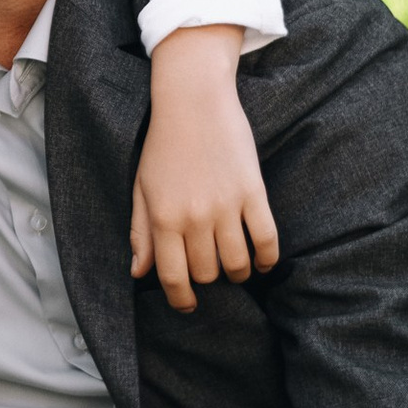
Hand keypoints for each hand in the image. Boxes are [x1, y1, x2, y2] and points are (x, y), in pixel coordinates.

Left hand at [131, 24, 280, 311]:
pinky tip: (262, 262)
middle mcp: (194, 217)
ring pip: (238, 263)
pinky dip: (267, 258)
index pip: (172, 276)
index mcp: (163, 217)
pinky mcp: (254, 193)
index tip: (187, 304)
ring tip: (233, 267)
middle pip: (207, 272)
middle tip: (207, 269)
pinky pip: (268, 240)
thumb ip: (141, 232)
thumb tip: (139, 272)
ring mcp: (227, 206)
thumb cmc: (163, 145)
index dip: (180, 298)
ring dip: (237, 272)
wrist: (193, 102)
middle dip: (207, 279)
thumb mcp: (142, 188)